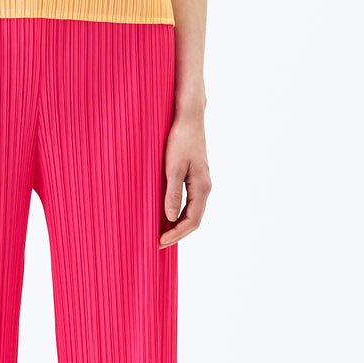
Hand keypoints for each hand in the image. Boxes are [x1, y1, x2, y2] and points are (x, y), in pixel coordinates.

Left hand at [159, 112, 210, 245]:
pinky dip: (179, 212)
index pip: (192, 221)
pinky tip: (166, 214)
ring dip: (178, 225)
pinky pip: (189, 202)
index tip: (160, 242)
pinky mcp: (195, 177)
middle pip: (194, 220)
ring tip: (161, 233)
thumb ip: (172, 193)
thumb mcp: (173, 168)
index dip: (176, 234)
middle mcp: (204, 187)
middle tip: (158, 244)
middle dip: (177, 234)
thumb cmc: (180, 140)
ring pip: (192, 212)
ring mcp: (201, 182)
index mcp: (202, 187)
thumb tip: (171, 218)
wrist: (189, 119)